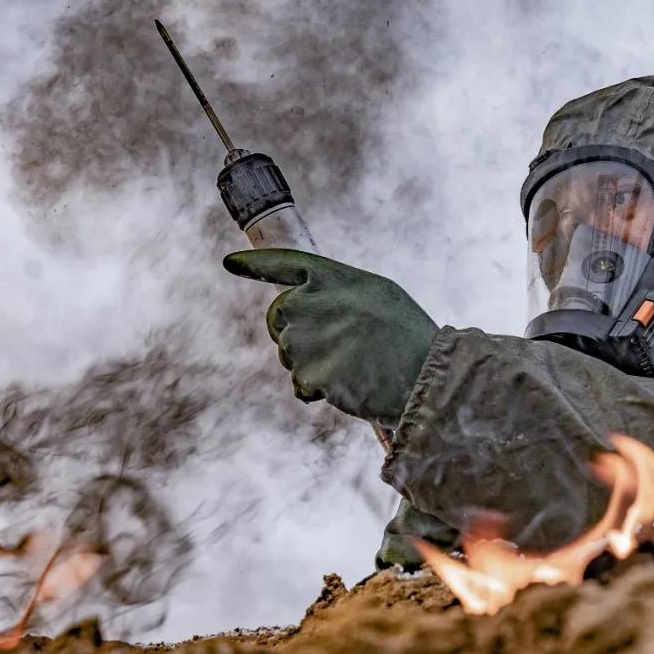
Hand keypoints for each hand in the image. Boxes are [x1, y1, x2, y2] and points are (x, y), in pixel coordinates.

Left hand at [223, 249, 438, 424]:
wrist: (424, 371)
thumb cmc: (406, 332)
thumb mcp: (375, 293)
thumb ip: (335, 292)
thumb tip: (306, 306)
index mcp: (329, 276)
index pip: (281, 263)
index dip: (253, 264)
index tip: (230, 263)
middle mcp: (308, 303)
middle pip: (277, 317)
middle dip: (293, 332)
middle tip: (333, 344)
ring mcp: (303, 340)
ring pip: (288, 354)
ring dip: (311, 363)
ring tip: (353, 364)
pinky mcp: (306, 375)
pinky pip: (300, 385)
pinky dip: (318, 390)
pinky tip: (349, 385)